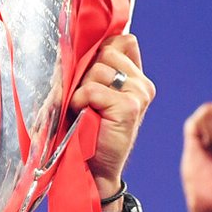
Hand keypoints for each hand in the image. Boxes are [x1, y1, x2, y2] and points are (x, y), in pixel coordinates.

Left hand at [69, 34, 154, 192]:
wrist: (93, 171)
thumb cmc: (86, 133)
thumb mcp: (89, 96)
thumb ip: (90, 71)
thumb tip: (70, 47)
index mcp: (136, 78)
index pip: (122, 41)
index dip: (100, 50)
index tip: (87, 75)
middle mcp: (141, 83)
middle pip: (106, 51)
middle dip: (86, 72)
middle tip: (83, 99)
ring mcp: (139, 93)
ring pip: (98, 68)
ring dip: (81, 89)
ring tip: (84, 110)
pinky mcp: (129, 107)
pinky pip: (92, 89)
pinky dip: (79, 101)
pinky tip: (83, 116)